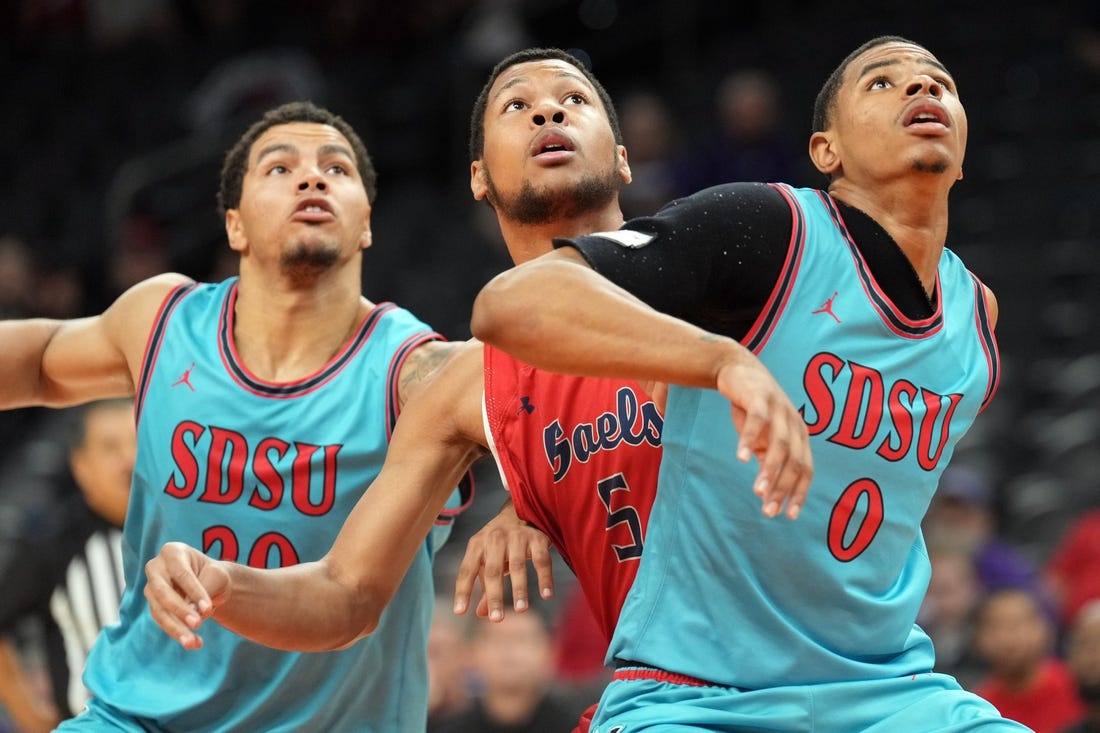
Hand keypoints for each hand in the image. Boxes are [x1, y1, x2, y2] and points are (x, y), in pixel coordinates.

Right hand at [144, 542, 229, 649]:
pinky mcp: (153, 607)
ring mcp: (151, 589)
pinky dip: (178, 634)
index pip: (182, 573)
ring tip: (193, 643)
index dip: (194, 592)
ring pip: (159, 611)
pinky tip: (194, 643)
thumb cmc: (213, 575)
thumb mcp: (216, 576)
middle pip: (163, 592)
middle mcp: (156, 569)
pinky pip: (163, 622)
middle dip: (180, 610)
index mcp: (172, 552)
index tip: (207, 609)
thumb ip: (204, 590)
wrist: (210, 584)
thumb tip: (190, 612)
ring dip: (177, 628)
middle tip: (198, 624)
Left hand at [452, 503, 553, 621]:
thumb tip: (481, 614)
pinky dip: (544, 578)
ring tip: (521, 609)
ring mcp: (517, 537)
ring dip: (519, 588)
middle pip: (492, 570)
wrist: (522, 508)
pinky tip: (546, 595)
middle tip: (497, 619)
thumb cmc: (501, 543)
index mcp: (477, 545)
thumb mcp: (488, 559)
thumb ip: (485, 586)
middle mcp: (495, 539)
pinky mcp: (537, 538)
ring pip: (517, 565)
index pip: (466, 570)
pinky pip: (541, 560)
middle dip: (495, 595)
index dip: (463, 591)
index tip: (460, 612)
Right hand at [716, 356, 812, 519]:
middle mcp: (794, 423)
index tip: (788, 515)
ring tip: (759, 492)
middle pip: (794, 461)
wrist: (738, 369)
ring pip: (779, 445)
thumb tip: (769, 490)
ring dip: (769, 471)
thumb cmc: (753, 407)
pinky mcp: (760, 398)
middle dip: (783, 488)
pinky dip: (749, 440)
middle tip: (769, 511)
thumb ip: (767, 458)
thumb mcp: (763, 436)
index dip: (799, 493)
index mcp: (799, 435)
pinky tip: (740, 458)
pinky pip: (757, 422)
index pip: (806, 470)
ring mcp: (779, 409)